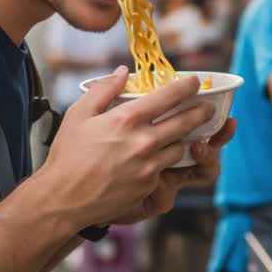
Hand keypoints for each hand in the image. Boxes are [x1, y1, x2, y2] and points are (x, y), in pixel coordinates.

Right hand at [39, 66, 214, 229]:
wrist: (64, 198)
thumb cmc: (68, 155)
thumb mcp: (79, 114)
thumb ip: (104, 89)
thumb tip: (123, 72)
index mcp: (127, 119)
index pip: (169, 96)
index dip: (187, 86)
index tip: (195, 82)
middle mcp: (144, 141)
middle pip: (186, 122)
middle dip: (201, 112)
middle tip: (207, 107)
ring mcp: (149, 166)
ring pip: (179, 147)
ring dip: (183, 139)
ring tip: (183, 133)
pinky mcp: (149, 185)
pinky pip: (166, 168)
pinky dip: (165, 160)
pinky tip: (158, 156)